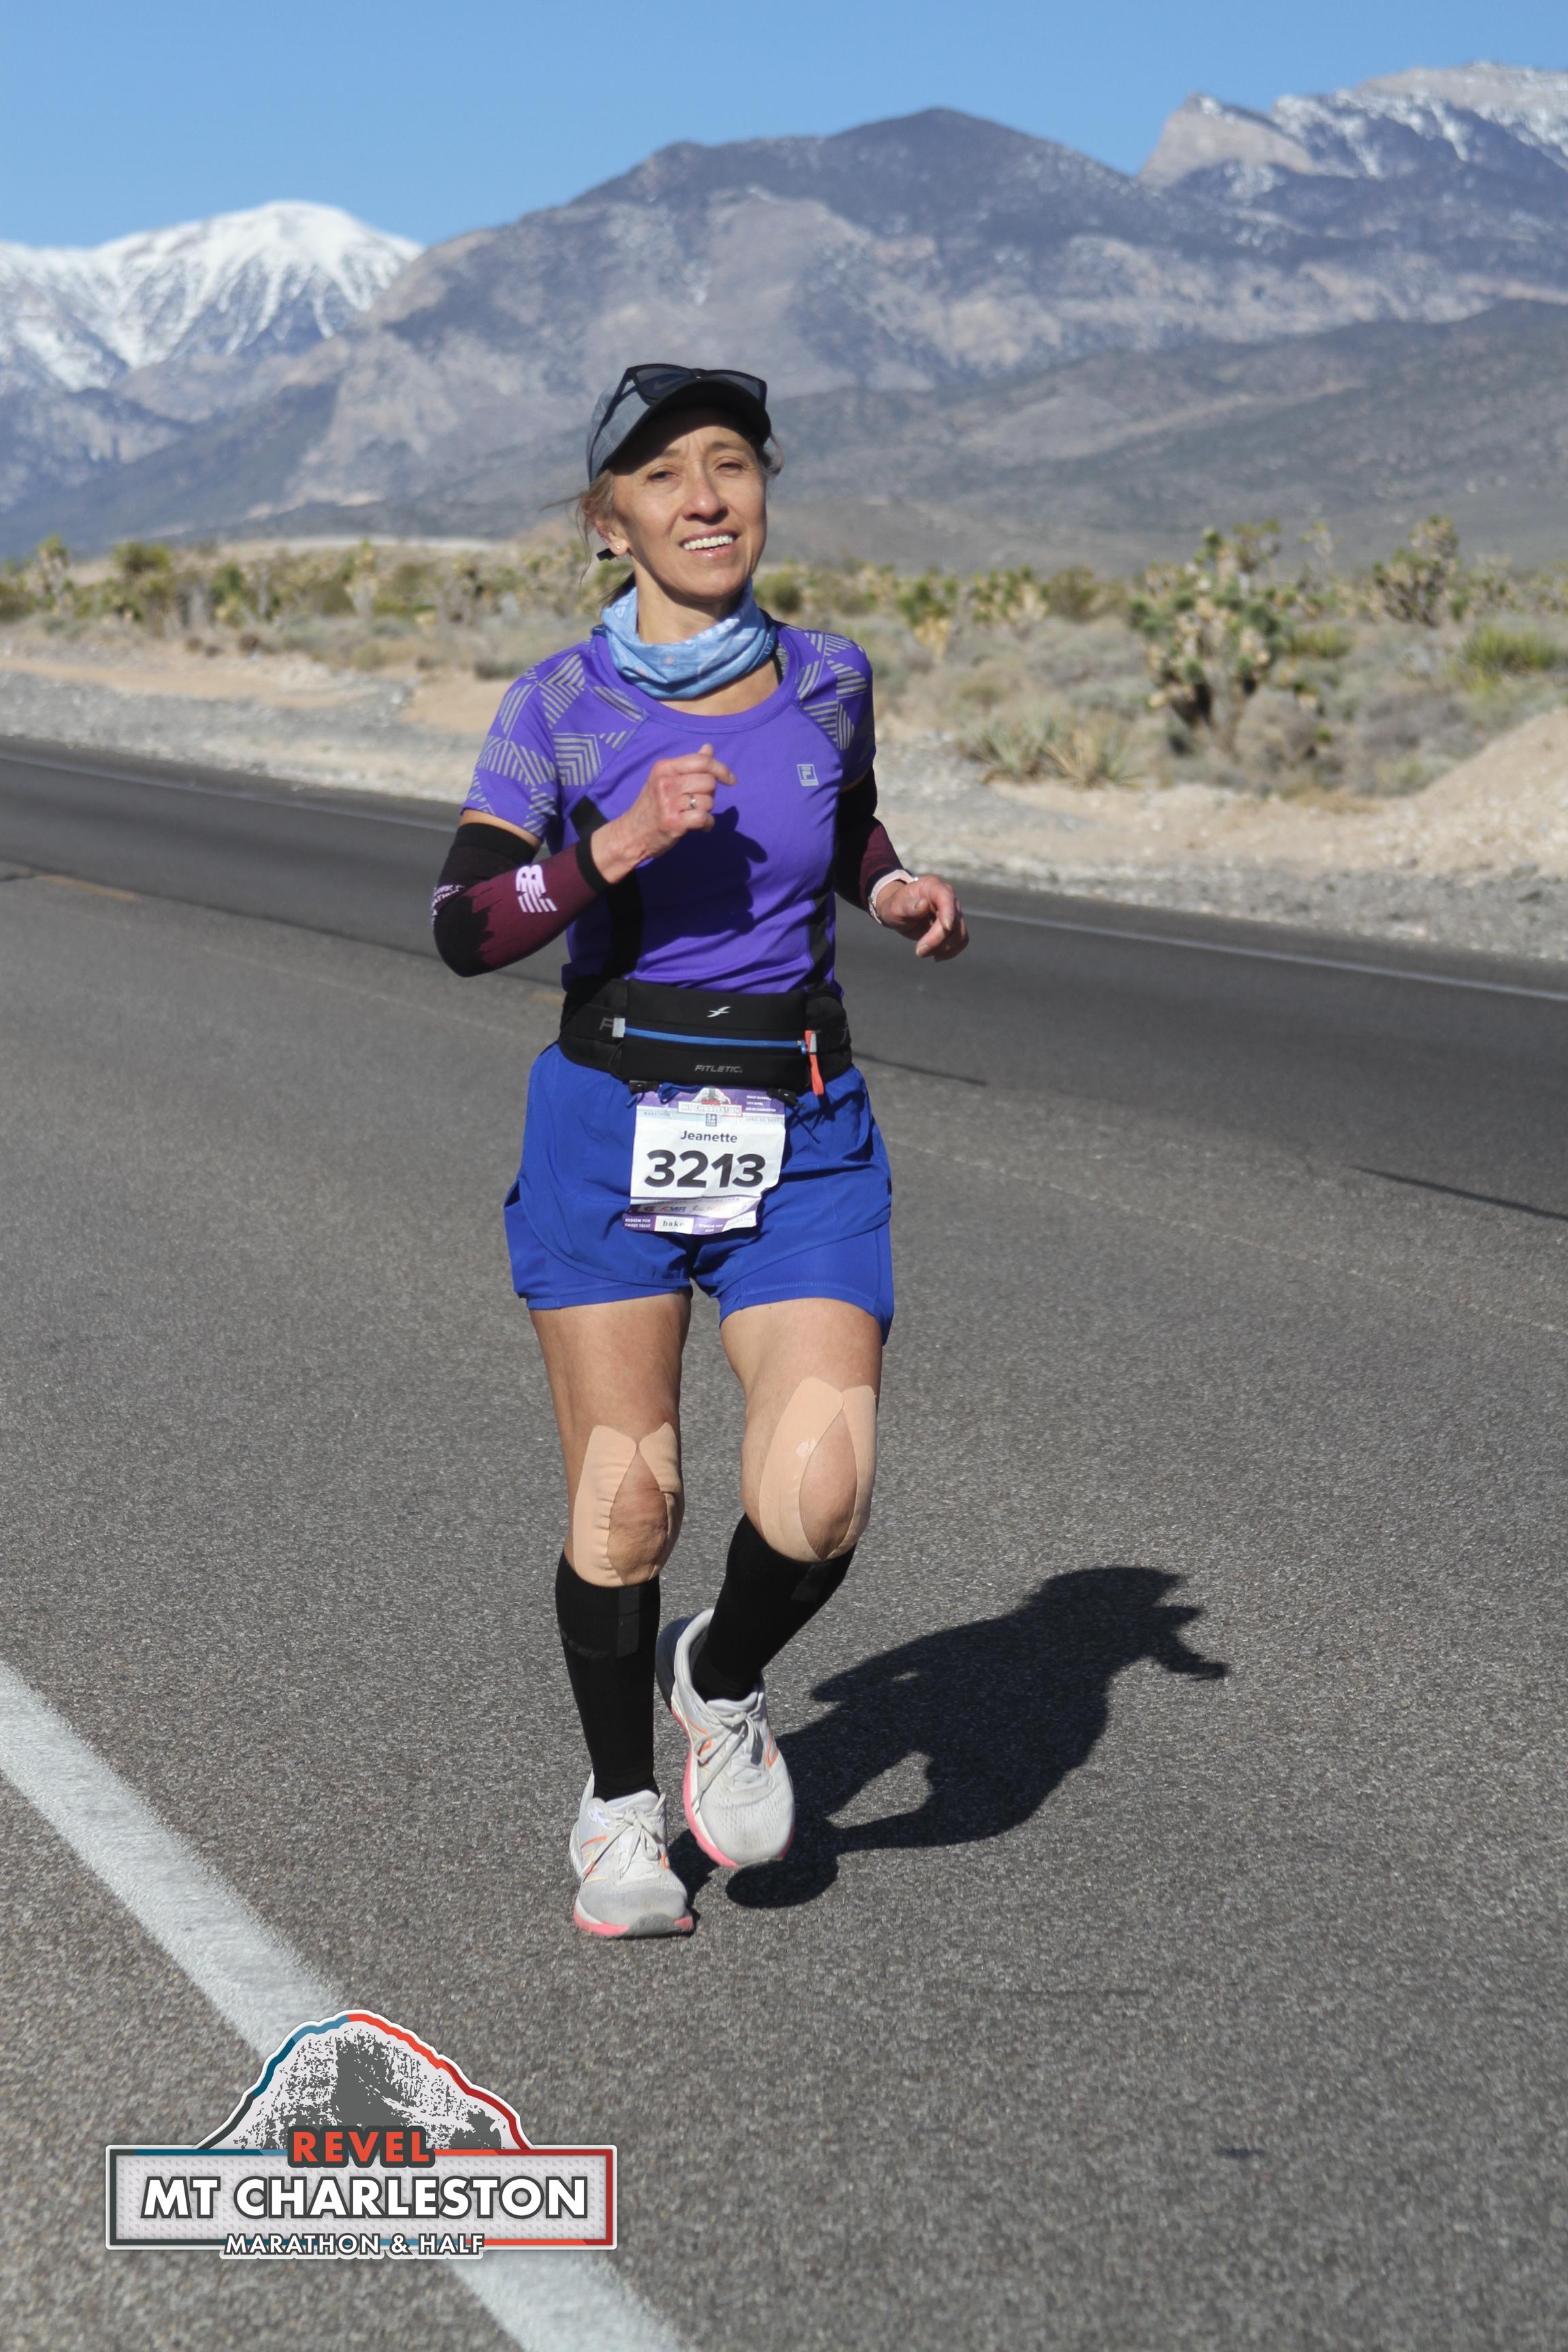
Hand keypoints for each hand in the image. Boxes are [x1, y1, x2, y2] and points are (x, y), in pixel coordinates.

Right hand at [591, 746, 736, 881]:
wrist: (631, 834)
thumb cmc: (652, 806)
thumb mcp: (665, 779)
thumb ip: (688, 765)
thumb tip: (708, 748)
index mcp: (664, 768)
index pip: (701, 761)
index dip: (721, 769)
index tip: (730, 779)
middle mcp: (665, 782)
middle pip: (708, 781)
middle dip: (710, 794)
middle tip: (697, 803)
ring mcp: (668, 803)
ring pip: (708, 801)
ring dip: (706, 811)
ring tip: (693, 815)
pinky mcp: (673, 823)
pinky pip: (704, 818)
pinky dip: (707, 824)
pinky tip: (699, 827)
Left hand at [872, 873, 968, 959]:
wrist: (898, 911)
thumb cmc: (895, 905)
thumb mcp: (896, 906)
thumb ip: (909, 906)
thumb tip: (924, 905)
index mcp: (933, 886)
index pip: (947, 899)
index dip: (949, 914)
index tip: (945, 928)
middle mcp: (948, 897)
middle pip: (954, 921)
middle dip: (938, 939)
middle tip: (918, 951)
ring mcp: (953, 912)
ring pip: (959, 933)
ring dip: (943, 948)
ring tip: (922, 952)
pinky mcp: (954, 926)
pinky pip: (961, 940)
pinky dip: (951, 951)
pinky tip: (936, 956)